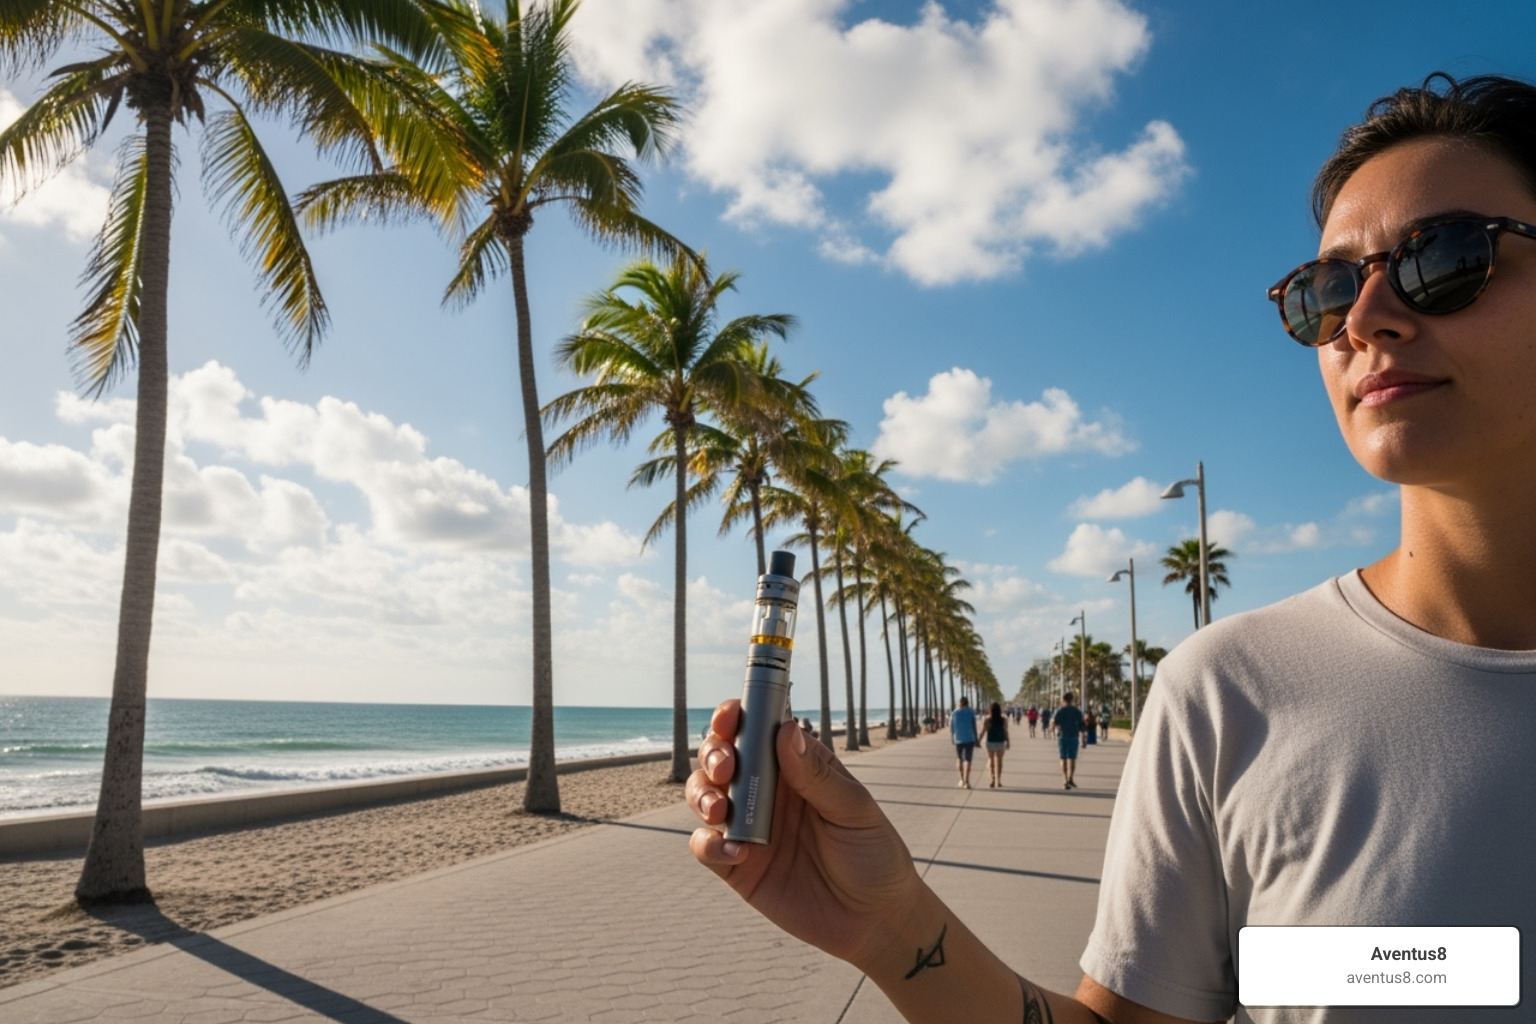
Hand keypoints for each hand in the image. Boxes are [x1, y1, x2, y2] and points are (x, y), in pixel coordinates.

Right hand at [688, 699, 922, 968]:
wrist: (874, 920)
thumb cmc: (874, 854)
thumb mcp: (854, 810)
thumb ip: (817, 775)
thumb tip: (787, 729)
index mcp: (796, 767)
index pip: (757, 729)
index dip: (736, 716)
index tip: (731, 716)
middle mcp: (766, 791)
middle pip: (721, 756)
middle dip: (713, 754)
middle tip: (725, 768)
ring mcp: (749, 827)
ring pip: (703, 796)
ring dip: (701, 795)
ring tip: (720, 810)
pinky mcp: (737, 866)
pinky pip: (706, 847)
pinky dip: (709, 845)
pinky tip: (735, 852)